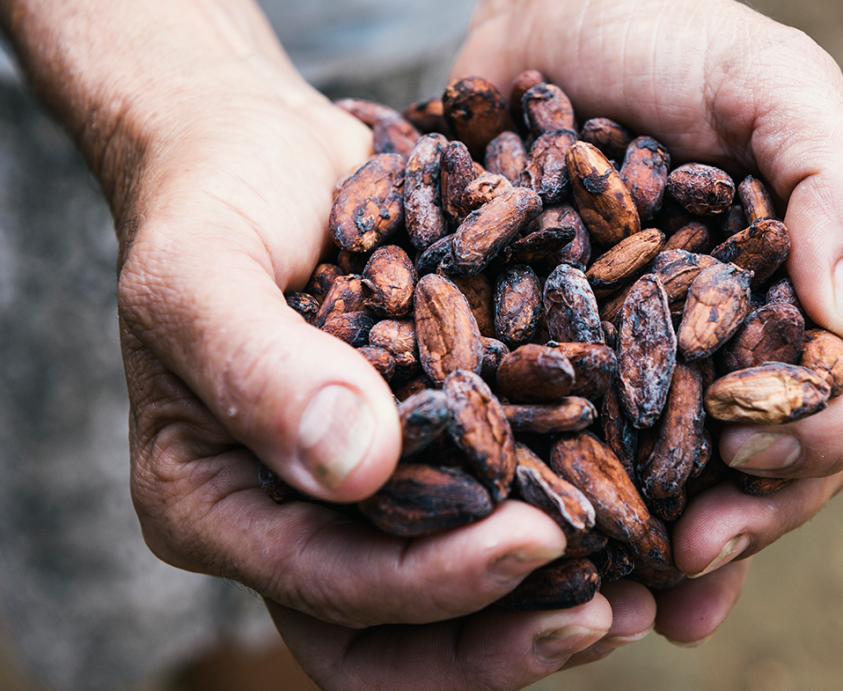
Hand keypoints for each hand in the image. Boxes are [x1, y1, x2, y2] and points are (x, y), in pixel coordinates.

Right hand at [0, 0, 649, 685]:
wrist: (261, 149)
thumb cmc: (210, 199)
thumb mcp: (201, 268)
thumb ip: (257, 364)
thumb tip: (357, 467)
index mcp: (215, 505)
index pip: (328, 585)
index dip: (432, 585)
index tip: (536, 539)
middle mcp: (294, 517)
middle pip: (394, 632)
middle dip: (498, 638)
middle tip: (604, 613)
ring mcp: (367, 487)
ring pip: (454, 590)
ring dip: (544, 602)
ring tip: (641, 588)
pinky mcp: (431, 444)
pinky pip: (495, 502)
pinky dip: (563, 511)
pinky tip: (639, 504)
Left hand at [455, 0, 842, 644]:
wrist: (538, 20)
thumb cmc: (663, 34)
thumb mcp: (767, 79)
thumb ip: (837, 178)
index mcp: (823, 281)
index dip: (828, 430)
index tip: (757, 448)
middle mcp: (758, 335)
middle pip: (788, 452)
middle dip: (753, 512)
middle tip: (693, 555)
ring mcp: (672, 359)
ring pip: (702, 473)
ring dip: (686, 542)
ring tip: (645, 595)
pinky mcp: (586, 367)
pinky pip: (608, 455)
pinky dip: (604, 513)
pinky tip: (587, 567)